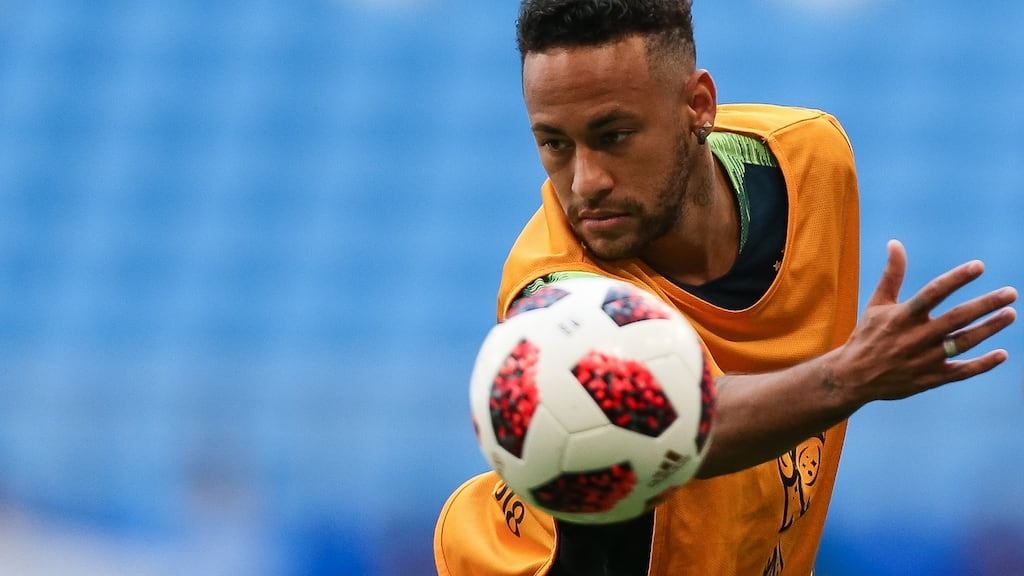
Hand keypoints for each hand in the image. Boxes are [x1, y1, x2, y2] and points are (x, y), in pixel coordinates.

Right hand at [836, 239, 1017, 404]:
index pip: (933, 292)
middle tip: (1010, 293)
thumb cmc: (867, 335)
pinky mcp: (930, 378)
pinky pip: (961, 371)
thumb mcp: (876, 304)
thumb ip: (892, 274)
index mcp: (901, 316)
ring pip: (963, 342)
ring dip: (989, 328)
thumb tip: (895, 243)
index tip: (979, 266)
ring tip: (1010, 314)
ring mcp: (924, 359)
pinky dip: (982, 364)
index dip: (956, 278)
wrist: (853, 377)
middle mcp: (914, 337)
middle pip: (956, 318)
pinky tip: (1002, 354)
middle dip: (985, 305)